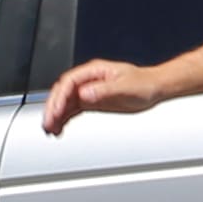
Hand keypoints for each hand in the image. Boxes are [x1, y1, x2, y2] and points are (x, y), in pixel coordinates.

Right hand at [34, 57, 169, 136]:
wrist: (154, 88)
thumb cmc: (143, 84)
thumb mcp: (125, 87)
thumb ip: (103, 91)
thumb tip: (84, 94)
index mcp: (94, 72)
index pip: (68, 82)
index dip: (59, 97)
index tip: (55, 112)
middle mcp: (88, 80)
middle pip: (62, 92)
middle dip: (53, 108)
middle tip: (48, 124)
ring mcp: (88, 91)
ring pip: (65, 102)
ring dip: (56, 115)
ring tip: (50, 130)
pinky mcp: (92, 101)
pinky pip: (72, 110)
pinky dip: (64, 119)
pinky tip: (59, 129)